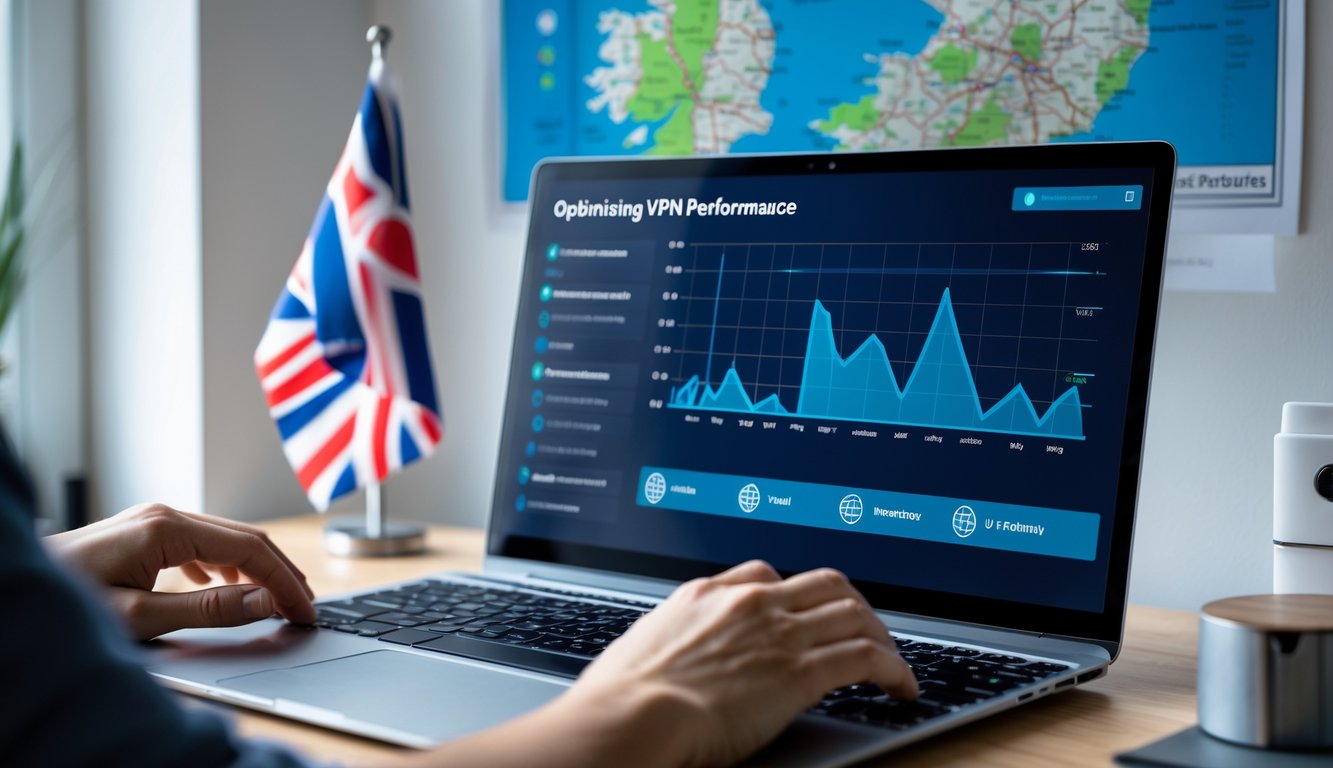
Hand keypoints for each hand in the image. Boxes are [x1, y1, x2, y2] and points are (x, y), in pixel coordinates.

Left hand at [45, 503, 316, 639]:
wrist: (18, 588)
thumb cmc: (69, 606)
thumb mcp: (141, 617)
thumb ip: (208, 610)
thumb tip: (266, 600)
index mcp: (168, 528)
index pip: (251, 549)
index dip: (286, 582)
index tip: (306, 611)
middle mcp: (166, 514)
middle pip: (246, 539)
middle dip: (280, 573)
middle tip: (305, 609)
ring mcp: (154, 519)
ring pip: (226, 539)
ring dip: (256, 569)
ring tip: (276, 600)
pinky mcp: (144, 531)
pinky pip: (202, 542)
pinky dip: (226, 565)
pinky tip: (225, 586)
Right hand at [412, 561, 915, 767]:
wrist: (632, 716)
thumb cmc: (621, 697)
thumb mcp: (643, 647)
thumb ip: (672, 640)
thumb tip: (671, 658)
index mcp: (706, 593)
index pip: (767, 574)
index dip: (796, 593)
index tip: (806, 611)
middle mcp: (749, 603)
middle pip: (823, 583)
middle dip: (851, 605)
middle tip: (864, 630)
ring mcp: (778, 633)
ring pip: (853, 613)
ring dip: (880, 635)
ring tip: (892, 660)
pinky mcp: (800, 672)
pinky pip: (865, 657)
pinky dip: (892, 668)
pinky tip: (900, 685)